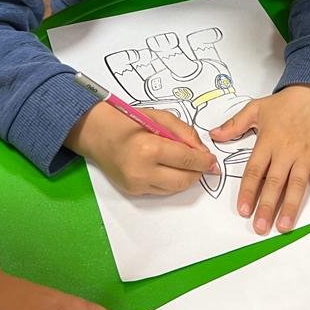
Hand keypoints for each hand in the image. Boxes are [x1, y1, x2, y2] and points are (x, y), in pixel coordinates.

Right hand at [65, 102, 217, 196]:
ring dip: (186, 178)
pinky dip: (171, 181)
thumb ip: (185, 133)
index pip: (186, 160)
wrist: (96, 134)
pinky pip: (162, 191)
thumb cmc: (129, 121)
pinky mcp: (133, 192)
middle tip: (203, 163)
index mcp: (149, 148)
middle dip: (198, 172)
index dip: (204, 161)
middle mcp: (142, 171)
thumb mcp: (160, 117)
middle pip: (184, 180)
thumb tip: (203, 153)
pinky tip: (169, 168)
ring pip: (174, 189)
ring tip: (187, 164)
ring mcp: (136, 185)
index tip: (213, 160)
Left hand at [210, 85, 309, 235]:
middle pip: (274, 182)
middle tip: (260, 227)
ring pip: (297, 183)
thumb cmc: (284, 103)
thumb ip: (234, 124)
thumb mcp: (255, 108)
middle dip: (266, 206)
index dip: (248, 191)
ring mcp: (306, 154)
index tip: (243, 210)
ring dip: (291, 206)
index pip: (255, 171)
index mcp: (268, 141)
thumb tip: (213, 135)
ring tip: (285, 226)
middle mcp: (286, 151)